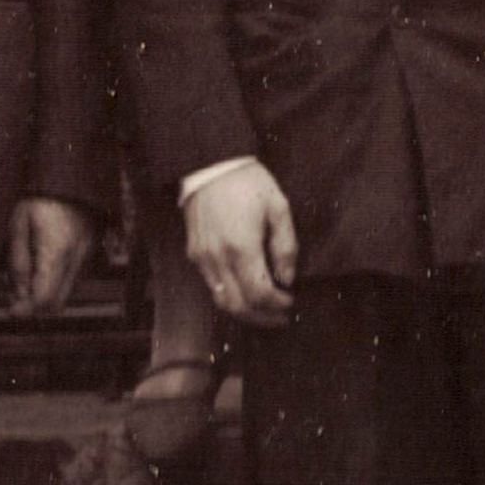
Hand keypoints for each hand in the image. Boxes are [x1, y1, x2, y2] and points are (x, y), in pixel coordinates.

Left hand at [4, 195, 96, 319]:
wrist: (71, 171)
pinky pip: (74, 278)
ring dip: (46, 295)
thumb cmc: (39, 195)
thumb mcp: (18, 224)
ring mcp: (88, 255)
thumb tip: (17, 295)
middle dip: (35, 307)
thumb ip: (18, 262)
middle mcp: (78, 258)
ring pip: (68, 293)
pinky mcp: (91, 249)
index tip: (8, 310)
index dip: (24, 311)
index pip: (44, 300)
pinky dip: (56, 282)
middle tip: (13, 299)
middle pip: (59, 304)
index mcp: (58, 252)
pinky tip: (40, 267)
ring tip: (24, 280)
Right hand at [186, 158, 303, 324]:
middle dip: (262, 318)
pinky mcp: (194, 254)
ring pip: (221, 301)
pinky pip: (211, 286)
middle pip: (238, 306)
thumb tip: (287, 279)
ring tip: (265, 312)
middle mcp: (218, 259)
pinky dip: (230, 297)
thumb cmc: (249, 183)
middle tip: (280, 318)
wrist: (211, 165)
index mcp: (241, 248)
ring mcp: (202, 258)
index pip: (259, 294)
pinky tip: (245, 293)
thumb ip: (285, 246)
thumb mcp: (279, 208)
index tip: (291, 303)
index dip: (277, 305)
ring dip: (245, 312)